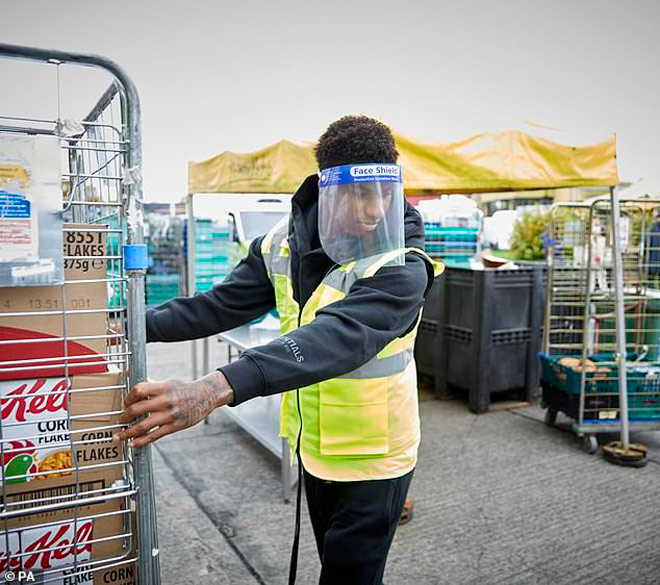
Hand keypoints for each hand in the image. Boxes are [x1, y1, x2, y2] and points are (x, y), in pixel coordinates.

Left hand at [112, 371, 233, 447]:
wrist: (205, 397)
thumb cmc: (184, 389)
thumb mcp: (168, 382)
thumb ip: (150, 383)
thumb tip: (128, 374)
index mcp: (162, 387)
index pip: (138, 390)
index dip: (127, 398)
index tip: (124, 403)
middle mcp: (165, 401)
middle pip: (136, 409)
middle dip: (124, 417)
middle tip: (120, 421)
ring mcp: (169, 415)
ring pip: (142, 426)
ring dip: (127, 433)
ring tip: (119, 436)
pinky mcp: (174, 426)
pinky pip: (154, 436)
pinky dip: (141, 441)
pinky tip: (133, 443)